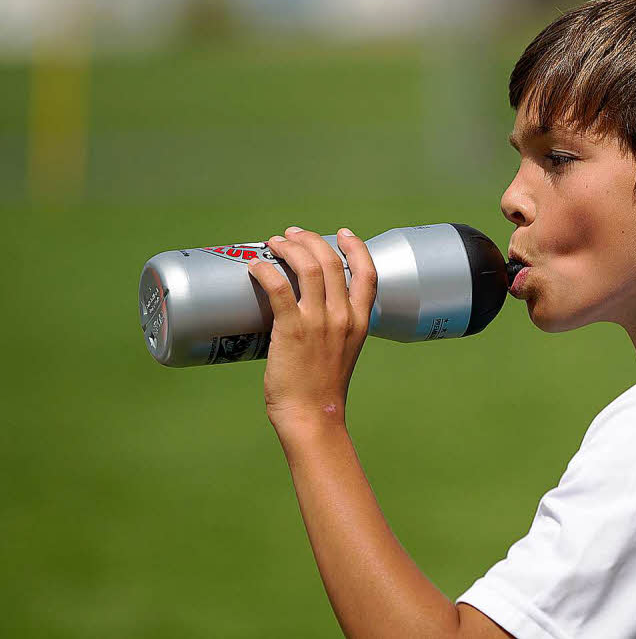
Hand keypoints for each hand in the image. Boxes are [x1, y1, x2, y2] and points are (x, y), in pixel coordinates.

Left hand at [246, 226, 376, 435]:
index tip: (343, 233)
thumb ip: (335, 328)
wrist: (313, 415)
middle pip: (331, 261)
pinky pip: (279, 287)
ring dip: (289, 247)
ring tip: (274, 242)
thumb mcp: (343, 351)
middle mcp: (343, 316)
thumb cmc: (322, 388)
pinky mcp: (292, 329)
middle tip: (292, 235)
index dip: (356, 247)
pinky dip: (265, 270)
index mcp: (360, 322)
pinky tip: (255, 266)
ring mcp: (318, 322)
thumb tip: (306, 308)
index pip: (367, 273)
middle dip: (310, 240)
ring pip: (308, 267)